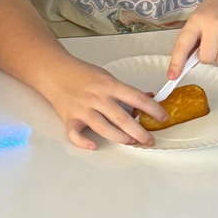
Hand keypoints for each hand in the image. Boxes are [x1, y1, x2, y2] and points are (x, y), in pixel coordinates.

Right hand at [43, 57, 167, 149]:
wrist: (54, 71)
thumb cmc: (81, 74)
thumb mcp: (106, 76)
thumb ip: (125, 90)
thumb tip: (148, 98)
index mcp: (109, 85)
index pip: (136, 98)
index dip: (152, 109)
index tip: (162, 117)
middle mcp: (97, 98)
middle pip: (122, 117)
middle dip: (139, 131)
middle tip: (149, 140)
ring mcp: (83, 109)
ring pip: (103, 127)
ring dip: (119, 137)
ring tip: (130, 142)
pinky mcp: (69, 118)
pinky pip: (75, 134)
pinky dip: (83, 141)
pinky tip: (93, 145)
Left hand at [168, 0, 217, 78]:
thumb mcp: (199, 17)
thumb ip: (192, 39)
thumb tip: (187, 63)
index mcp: (198, 19)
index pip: (183, 45)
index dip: (177, 62)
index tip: (173, 75)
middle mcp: (215, 23)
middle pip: (206, 58)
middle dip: (208, 54)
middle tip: (213, 41)